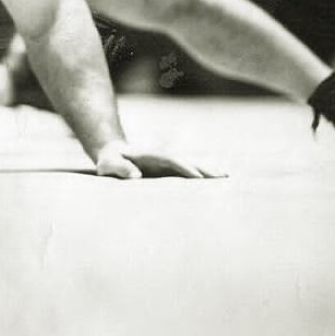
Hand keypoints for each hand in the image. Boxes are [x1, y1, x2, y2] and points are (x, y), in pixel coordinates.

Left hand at [94, 141, 225, 179]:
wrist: (113, 155)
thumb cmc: (109, 162)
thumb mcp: (108, 164)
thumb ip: (119, 168)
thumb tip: (136, 176)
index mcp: (150, 156)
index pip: (170, 160)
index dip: (184, 167)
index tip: (197, 176)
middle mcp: (163, 158)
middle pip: (187, 160)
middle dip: (204, 168)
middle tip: (223, 177)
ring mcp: (168, 164)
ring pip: (192, 165)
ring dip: (208, 171)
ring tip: (227, 177)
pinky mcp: (170, 171)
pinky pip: (189, 173)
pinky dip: (204, 176)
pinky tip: (218, 180)